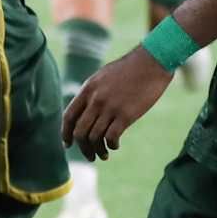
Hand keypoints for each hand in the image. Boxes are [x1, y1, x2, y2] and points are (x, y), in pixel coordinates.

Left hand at [62, 45, 172, 160]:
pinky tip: (115, 145)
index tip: (68, 144)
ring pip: (94, 137)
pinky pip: (111, 137)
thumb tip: (87, 109)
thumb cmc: (129, 68)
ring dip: (97, 150)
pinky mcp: (126, 115)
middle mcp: (95, 99)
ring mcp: (110, 107)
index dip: (65, 133)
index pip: (69, 116)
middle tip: (89, 156)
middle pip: (80, 131)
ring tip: (103, 155)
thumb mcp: (103, 76)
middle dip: (82, 147)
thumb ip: (93, 92)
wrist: (151, 61)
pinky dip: (111, 145)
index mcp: (88, 89)